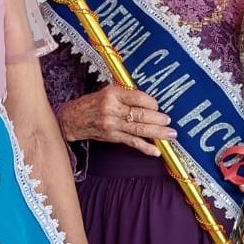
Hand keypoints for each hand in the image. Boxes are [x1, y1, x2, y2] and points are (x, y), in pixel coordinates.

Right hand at [57, 86, 174, 156]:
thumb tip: (149, 100)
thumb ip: (126, 94)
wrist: (72, 119)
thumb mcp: (107, 91)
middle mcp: (112, 109)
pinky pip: (132, 142)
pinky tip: (156, 151)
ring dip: (157, 133)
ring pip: (138, 129)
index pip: (137, 97)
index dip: (151, 103)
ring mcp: (112, 125)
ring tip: (170, 135)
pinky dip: (145, 147)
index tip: (158, 106)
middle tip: (169, 122)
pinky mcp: (112, 137)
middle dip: (158, 120)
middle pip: (140, 115)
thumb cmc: (92, 103)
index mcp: (112, 94)